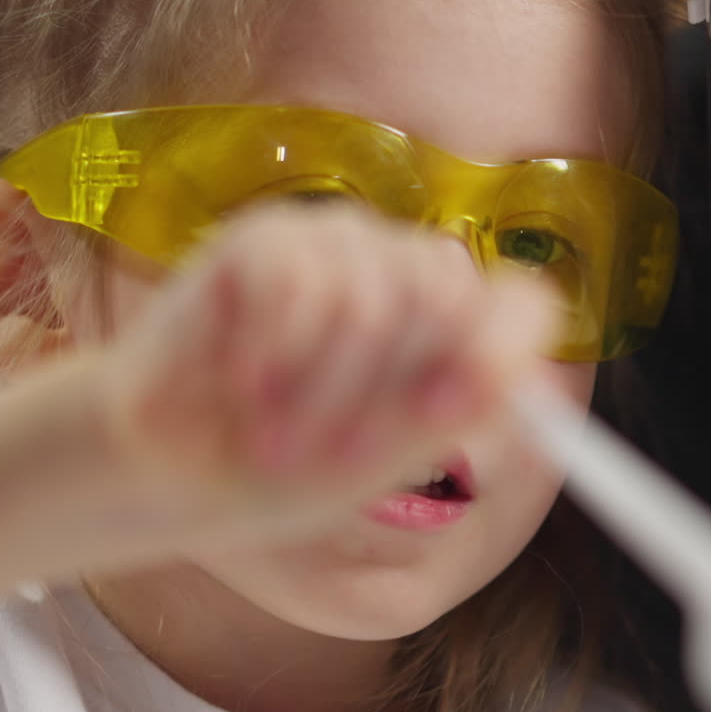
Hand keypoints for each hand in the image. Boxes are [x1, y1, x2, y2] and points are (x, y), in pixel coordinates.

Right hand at [99, 202, 554, 555]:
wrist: (169, 472)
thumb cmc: (280, 467)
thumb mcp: (384, 456)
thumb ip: (461, 409)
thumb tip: (541, 377)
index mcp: (447, 327)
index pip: (521, 302)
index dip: (495, 354)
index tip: (438, 418)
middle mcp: (399, 271)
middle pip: (447, 293)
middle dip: (382, 396)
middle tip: (331, 455)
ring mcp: (332, 246)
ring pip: (369, 296)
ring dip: (316, 393)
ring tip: (274, 437)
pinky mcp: (263, 238)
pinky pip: (296, 284)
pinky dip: (267, 358)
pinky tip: (239, 388)